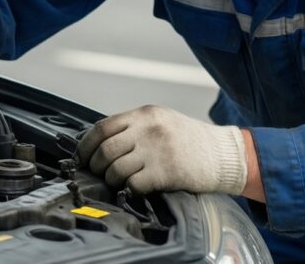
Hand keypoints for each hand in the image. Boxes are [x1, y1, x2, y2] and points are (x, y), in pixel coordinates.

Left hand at [77, 105, 246, 194]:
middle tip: (98, 173)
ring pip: (115, 169)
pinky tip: (134, 189)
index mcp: (145, 114)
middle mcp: (149, 129)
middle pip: (106, 149)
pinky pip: (133, 184)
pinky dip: (128, 190)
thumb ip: (134, 127)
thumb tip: (101, 143)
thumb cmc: (190, 140)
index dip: (86, 145)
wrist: (223, 154)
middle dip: (96, 165)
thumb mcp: (162, 121)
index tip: (82, 157)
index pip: (103, 127)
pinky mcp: (165, 172)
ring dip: (111, 180)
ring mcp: (156, 150)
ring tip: (117, 182)